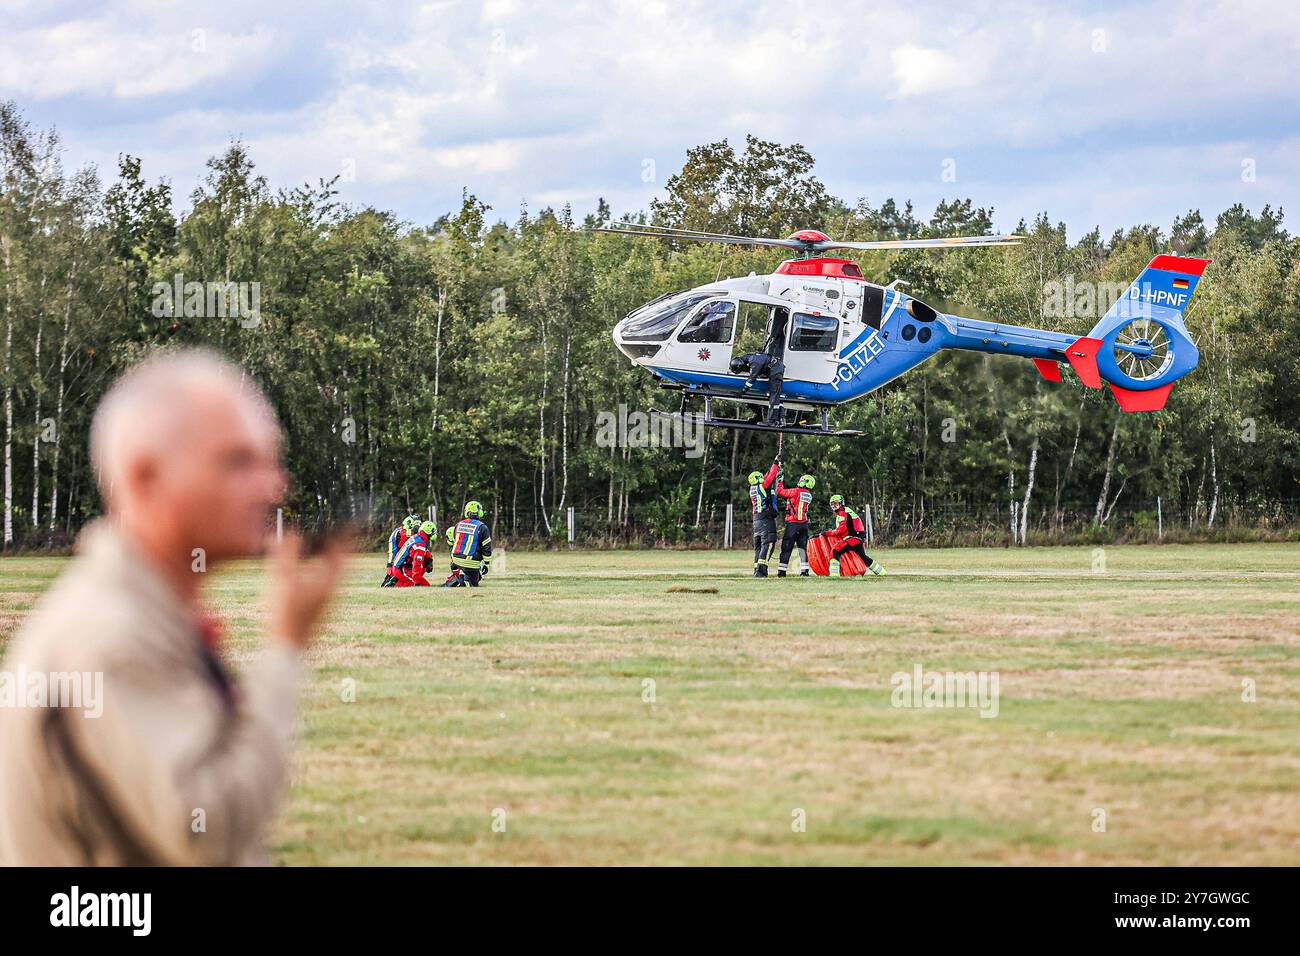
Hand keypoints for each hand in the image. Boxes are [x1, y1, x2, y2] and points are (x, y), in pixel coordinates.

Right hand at [268, 530, 345, 648]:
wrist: (288, 649)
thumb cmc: (286, 616)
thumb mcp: (283, 581)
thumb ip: (286, 556)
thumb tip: (291, 532)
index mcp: (329, 581)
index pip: (343, 552)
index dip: (347, 535)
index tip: (354, 521)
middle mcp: (333, 590)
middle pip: (342, 562)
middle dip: (343, 546)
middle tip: (345, 532)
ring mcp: (328, 601)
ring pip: (335, 574)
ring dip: (333, 559)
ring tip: (329, 548)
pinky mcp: (320, 609)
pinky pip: (327, 584)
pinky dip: (324, 571)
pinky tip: (312, 573)